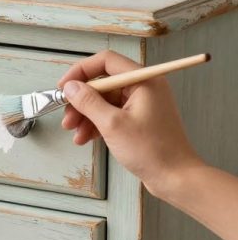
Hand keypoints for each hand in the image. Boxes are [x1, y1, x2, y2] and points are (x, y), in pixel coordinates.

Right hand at [58, 51, 199, 195]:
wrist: (175, 178)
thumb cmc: (153, 151)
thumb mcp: (113, 124)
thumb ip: (89, 102)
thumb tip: (71, 87)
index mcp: (143, 80)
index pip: (106, 61)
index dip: (81, 71)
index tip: (64, 86)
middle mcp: (144, 88)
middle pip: (103, 83)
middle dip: (82, 99)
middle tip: (67, 116)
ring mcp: (142, 104)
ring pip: (105, 100)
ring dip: (86, 114)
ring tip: (74, 132)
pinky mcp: (139, 120)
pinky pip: (112, 114)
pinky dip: (97, 124)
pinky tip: (85, 138)